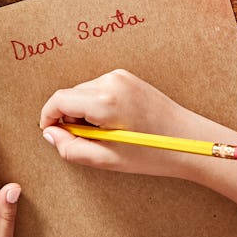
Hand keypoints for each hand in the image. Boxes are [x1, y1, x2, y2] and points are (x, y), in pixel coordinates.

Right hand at [39, 69, 204, 177]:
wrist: (189, 140)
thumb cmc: (152, 153)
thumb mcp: (107, 159)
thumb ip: (71, 148)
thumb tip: (50, 134)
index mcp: (105, 100)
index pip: (59, 100)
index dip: (48, 118)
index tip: (50, 133)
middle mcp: (110, 81)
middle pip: (70, 95)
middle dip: (68, 117)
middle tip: (85, 142)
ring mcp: (120, 76)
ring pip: (83, 92)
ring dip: (83, 112)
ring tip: (104, 135)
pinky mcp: (127, 77)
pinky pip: (98, 89)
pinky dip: (96, 105)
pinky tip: (113, 123)